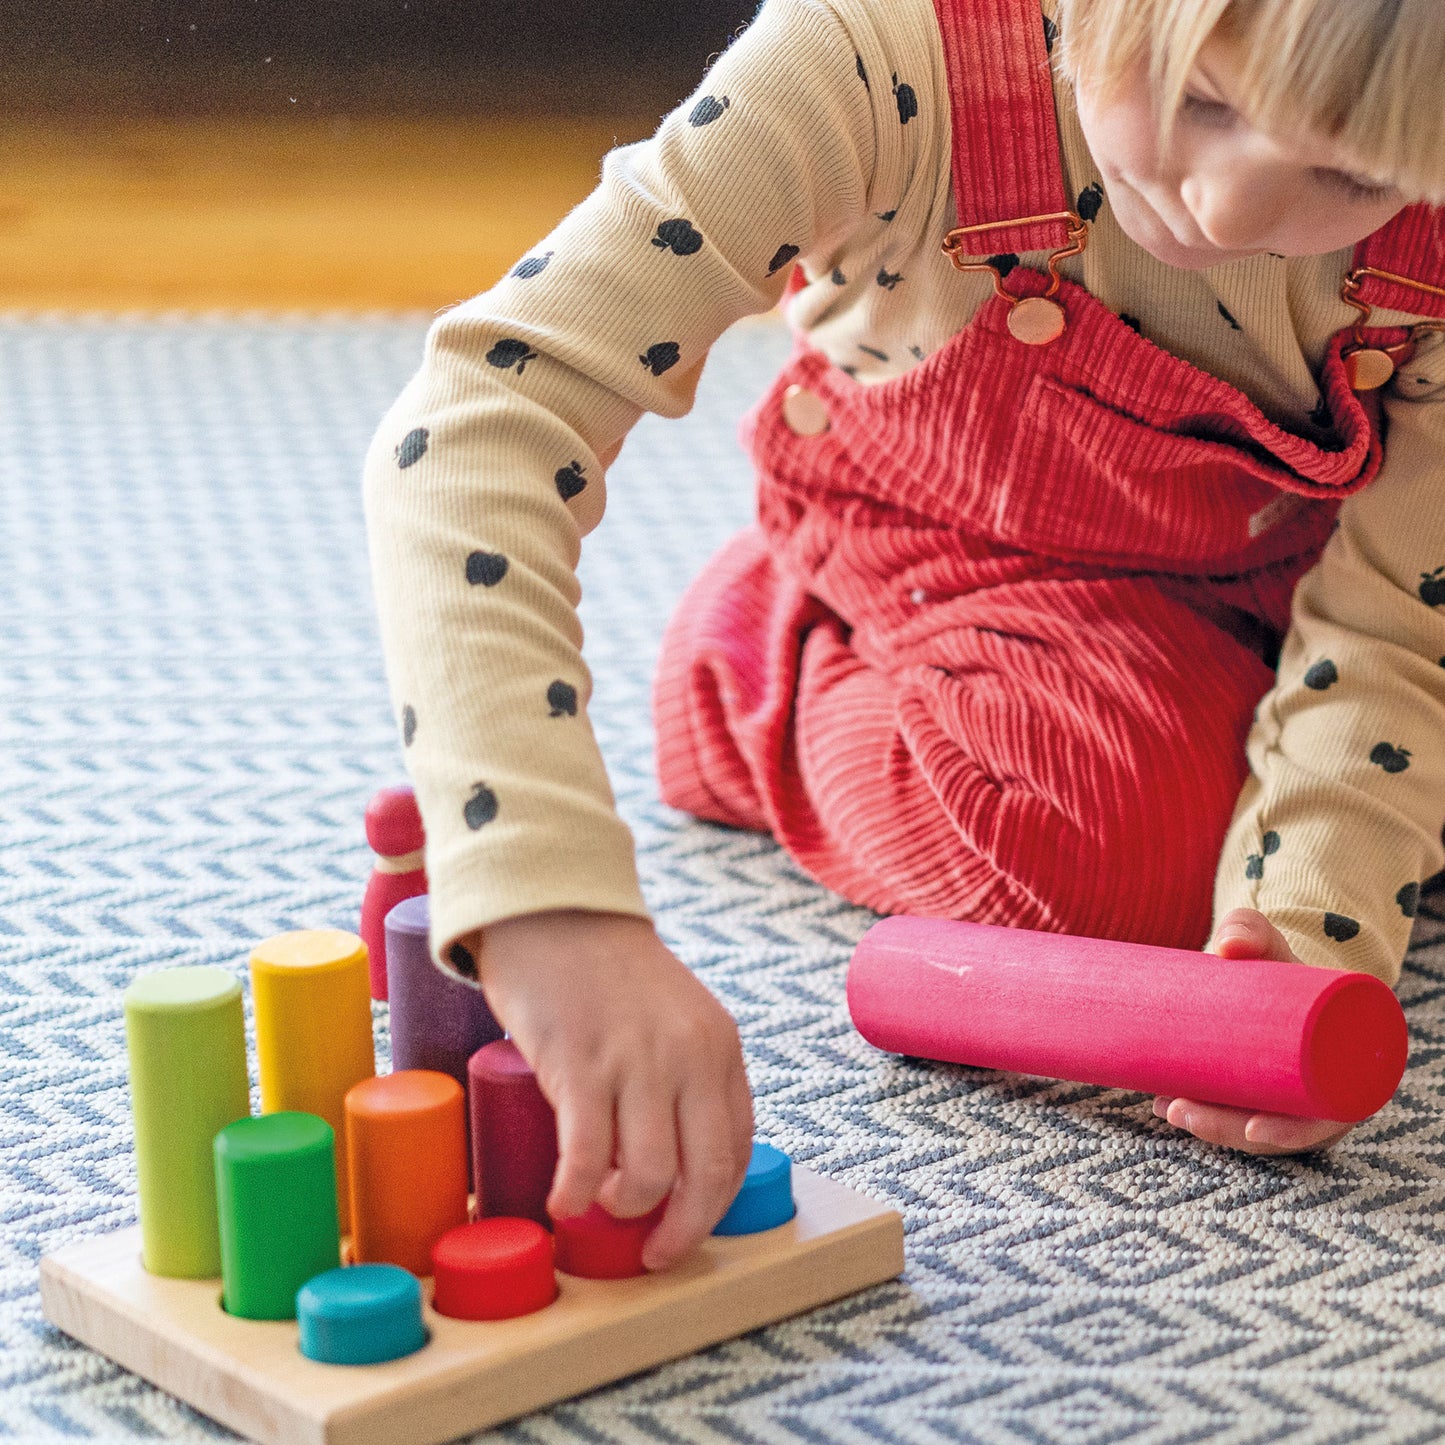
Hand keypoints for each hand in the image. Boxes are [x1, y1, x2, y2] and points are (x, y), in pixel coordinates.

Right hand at [468, 910, 753, 1270]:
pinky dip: (575, 1194)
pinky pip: (588, 1157)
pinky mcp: (580, 1065)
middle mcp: (689, 1056)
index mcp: (720, 1047)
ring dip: (624, 1209)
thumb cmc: (608, 972)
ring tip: (599, 1204)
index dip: (714, 1202)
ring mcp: (636, 1061)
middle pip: (705, 1174)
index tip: (687, 1224)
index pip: (738, 1147)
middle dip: (682, 1230)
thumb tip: (677, 1161)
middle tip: (654, 1253)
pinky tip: (562, 1201)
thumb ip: (687, 1073)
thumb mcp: (675, 1017)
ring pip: (650, 1175)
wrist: (556, 911)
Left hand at [1151, 907, 1354, 1154]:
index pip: (1320, 1120)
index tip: (1253, 1129)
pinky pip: (1231, 1112)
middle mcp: (1314, 1092)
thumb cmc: (1284, 963)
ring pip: (1245, 1125)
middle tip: (1178, 1110)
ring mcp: (1283, 1095)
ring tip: (1163, 1106)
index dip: (1288, 1134)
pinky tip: (1164, 1106)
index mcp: (1340, 1070)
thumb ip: (1253, 931)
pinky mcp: (1256, 1090)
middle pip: (1271, 1129)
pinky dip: (1201, 1113)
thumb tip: (1226, 945)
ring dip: (1204, 1123)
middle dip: (1223, 1128)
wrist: (1278, 968)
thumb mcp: (1275, 946)